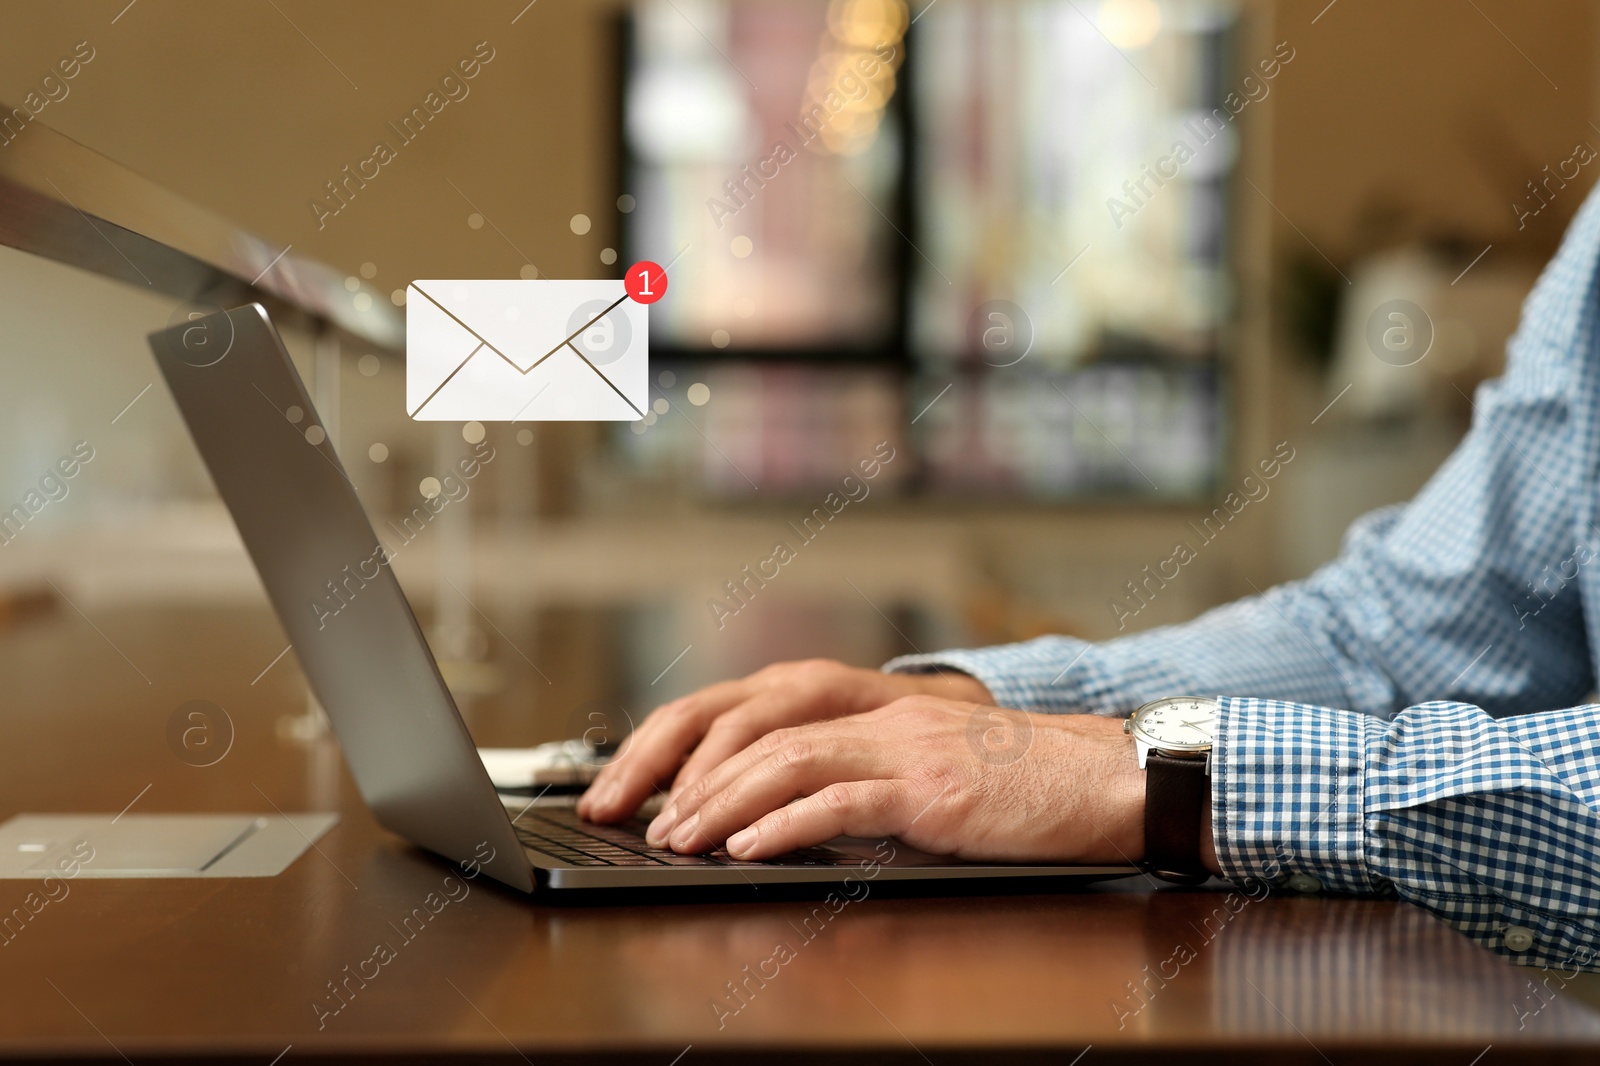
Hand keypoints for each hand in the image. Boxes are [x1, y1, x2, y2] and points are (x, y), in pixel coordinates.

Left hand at [641, 695, 1151, 864]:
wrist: (1112, 778)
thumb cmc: (1033, 789)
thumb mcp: (943, 776)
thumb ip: (878, 787)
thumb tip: (805, 824)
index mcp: (884, 714)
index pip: (772, 720)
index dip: (708, 753)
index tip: (664, 793)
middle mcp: (886, 721)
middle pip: (763, 734)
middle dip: (693, 779)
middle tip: (647, 822)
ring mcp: (908, 750)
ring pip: (788, 762)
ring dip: (722, 804)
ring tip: (677, 840)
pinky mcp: (932, 790)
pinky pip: (840, 802)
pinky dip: (782, 825)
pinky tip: (745, 849)